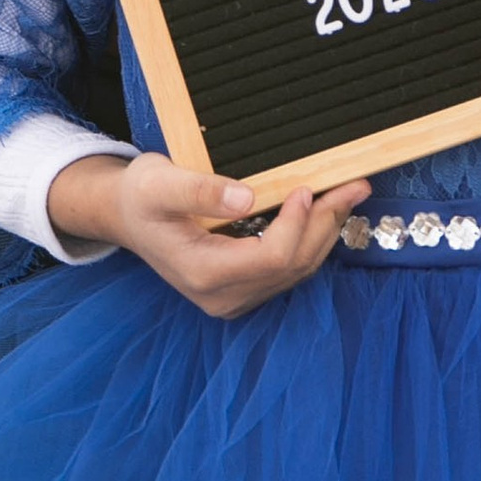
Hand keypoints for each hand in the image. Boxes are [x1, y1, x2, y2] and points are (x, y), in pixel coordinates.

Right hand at [47, 151, 370, 318]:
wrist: (126, 216)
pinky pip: (288, 270)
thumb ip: (200, 191)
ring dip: (325, 232)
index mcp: (203, 274)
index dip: (296, 225)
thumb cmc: (141, 196)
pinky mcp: (243, 288)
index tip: (306, 188)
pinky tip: (324, 212)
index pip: (269, 259)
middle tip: (354, 185)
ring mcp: (234, 297)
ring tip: (350, 193)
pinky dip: (310, 240)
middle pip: (290, 266)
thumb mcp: (159, 183)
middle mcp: (223, 296)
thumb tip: (246, 197)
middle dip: (325, 224)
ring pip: (296, 271)